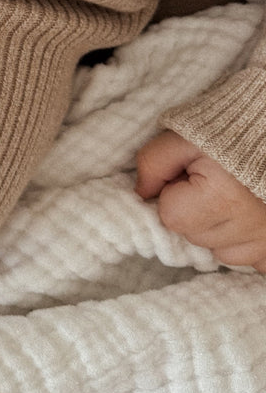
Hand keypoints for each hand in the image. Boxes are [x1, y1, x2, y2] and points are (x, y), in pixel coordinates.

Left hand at [135, 130, 265, 271]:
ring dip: (218, 229)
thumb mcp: (182, 136)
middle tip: (212, 183)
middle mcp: (247, 226)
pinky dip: (245, 244)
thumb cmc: (228, 130)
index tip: (188, 175)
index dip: (173, 193)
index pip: (171, 216)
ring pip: (220, 251)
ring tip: (231, 196)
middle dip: (193, 212)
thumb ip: (153, 163)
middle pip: (194, 236)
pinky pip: (251, 261)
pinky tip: (247, 219)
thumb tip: (140, 194)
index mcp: (221, 198)